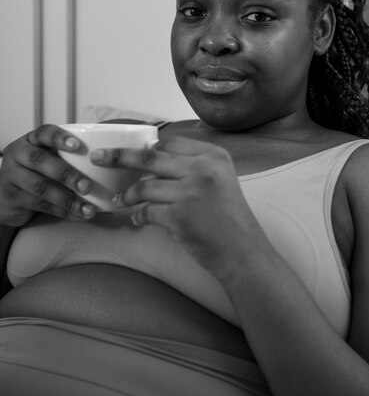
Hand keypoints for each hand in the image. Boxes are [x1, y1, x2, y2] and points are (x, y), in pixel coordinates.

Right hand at [0, 124, 95, 226]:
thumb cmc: (37, 171)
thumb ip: (69, 155)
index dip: (60, 138)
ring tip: (88, 209)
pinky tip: (79, 215)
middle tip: (88, 186)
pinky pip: (40, 205)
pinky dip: (63, 211)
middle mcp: (18, 154)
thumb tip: (109, 160)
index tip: (78, 146)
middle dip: (67, 174)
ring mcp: (12, 176)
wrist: (6, 195)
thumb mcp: (48, 157)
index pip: (44, 133)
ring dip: (68, 199)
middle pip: (40, 160)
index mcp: (31, 140)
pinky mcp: (12, 197)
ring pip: (41, 187)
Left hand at [91, 136, 268, 281]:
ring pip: (143, 187)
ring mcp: (190, 193)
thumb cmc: (229, 217)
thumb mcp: (220, 179)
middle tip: (98, 157)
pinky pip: (147, 212)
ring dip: (127, 195)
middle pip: (149, 157)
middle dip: (119, 157)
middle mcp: (203, 169)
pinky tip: (138, 220)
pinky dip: (138, 216)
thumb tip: (151, 160)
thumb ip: (192, 166)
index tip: (127, 150)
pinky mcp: (180, 217)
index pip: (169, 143)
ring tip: (119, 200)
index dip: (145, 148)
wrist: (243, 251)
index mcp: (213, 155)